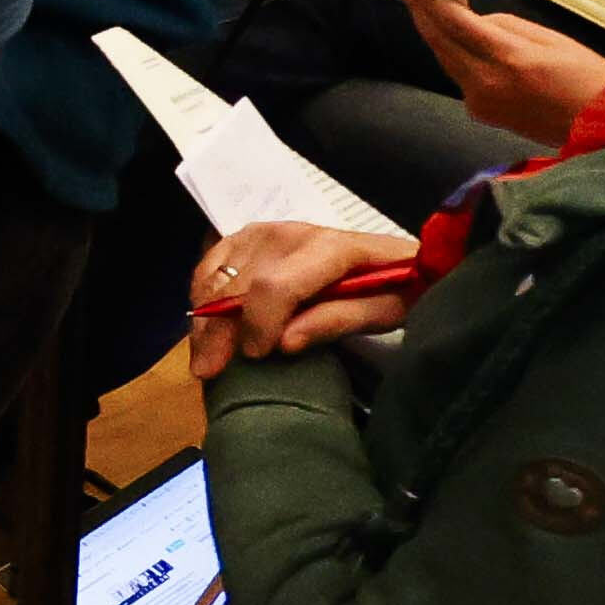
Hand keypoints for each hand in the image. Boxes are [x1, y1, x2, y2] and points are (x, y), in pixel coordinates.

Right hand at [179, 212, 431, 377]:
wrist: (403, 259)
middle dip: (217, 331)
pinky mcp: (250, 236)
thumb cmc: (398, 289)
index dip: (257, 324)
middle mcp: (288, 234)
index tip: (254, 358)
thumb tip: (283, 343)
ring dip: (204, 319)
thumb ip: (336, 321)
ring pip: (216, 276)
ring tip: (205, 355)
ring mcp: (264, 232)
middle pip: (236, 284)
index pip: (275, 285)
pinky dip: (202, 296)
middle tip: (209, 371)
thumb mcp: (385, 311)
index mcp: (329, 249)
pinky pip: (211, 265)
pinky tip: (207, 325)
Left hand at [396, 0, 604, 142]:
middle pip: (442, 43)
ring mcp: (479, 102)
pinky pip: (461, 78)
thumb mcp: (551, 39)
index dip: (432, 1)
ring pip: (447, 61)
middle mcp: (485, 81)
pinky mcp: (480, 114)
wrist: (599, 126)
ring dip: (435, 35)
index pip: (457, 23)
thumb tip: (476, 21)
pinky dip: (454, 57)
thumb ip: (508, 27)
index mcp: (508, 57)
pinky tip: (451, 41)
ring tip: (424, 9)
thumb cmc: (585, 76)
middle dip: (423, 15)